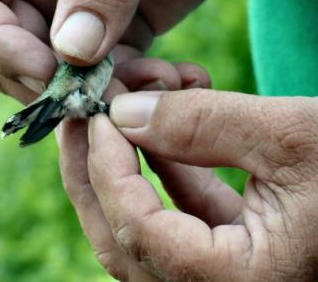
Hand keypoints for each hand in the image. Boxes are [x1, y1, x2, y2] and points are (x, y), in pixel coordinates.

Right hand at [0, 0, 215, 102]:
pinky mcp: (115, 39)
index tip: (46, 72)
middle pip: (15, 56)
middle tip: (96, 98)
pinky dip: (130, 87)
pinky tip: (164, 78)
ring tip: (145, 86)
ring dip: (100, 94)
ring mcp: (78, 21)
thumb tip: (73, 52)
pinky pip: (107, 77)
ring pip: (64, 77)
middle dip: (54, 86)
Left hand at [82, 90, 317, 280]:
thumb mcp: (296, 138)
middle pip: (122, 238)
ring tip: (121, 116)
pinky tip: (160, 139)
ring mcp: (225, 277)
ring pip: (144, 228)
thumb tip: (126, 112)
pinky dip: (165, 176)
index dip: (108, 166)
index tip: (99, 115)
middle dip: (94, 173)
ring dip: (129, 168)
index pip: (136, 228)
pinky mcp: (236, 252)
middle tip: (82, 121)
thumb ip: (204, 124)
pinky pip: (180, 217)